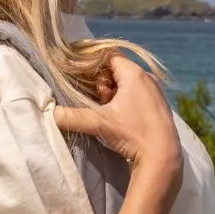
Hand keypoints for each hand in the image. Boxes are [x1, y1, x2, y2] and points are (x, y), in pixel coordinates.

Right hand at [53, 53, 182, 186]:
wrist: (163, 157)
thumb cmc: (133, 134)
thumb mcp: (99, 124)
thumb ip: (72, 117)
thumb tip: (50, 114)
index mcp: (134, 74)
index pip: (108, 56)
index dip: (92, 66)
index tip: (82, 79)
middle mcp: (148, 78)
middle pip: (117, 71)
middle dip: (103, 85)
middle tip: (98, 102)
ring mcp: (155, 92)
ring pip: (127, 84)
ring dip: (114, 95)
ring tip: (108, 113)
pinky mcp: (159, 106)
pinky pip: (138, 95)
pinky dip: (126, 102)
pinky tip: (121, 120)